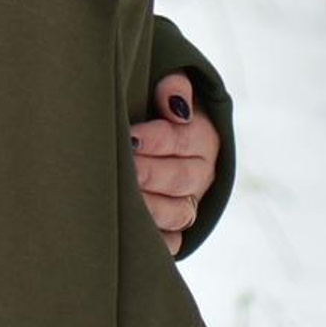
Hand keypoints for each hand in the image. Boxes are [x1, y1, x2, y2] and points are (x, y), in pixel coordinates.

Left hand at [130, 72, 220, 255]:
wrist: (142, 133)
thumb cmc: (148, 101)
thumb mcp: (163, 85)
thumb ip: (173, 85)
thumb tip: (176, 104)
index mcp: (202, 136)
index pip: (185, 140)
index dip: (158, 139)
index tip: (130, 136)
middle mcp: (201, 173)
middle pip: (181, 178)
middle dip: (150, 173)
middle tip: (124, 167)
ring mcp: (189, 202)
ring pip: (179, 213)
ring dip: (151, 207)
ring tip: (123, 197)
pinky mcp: (175, 227)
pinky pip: (173, 242)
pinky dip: (158, 240)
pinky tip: (134, 231)